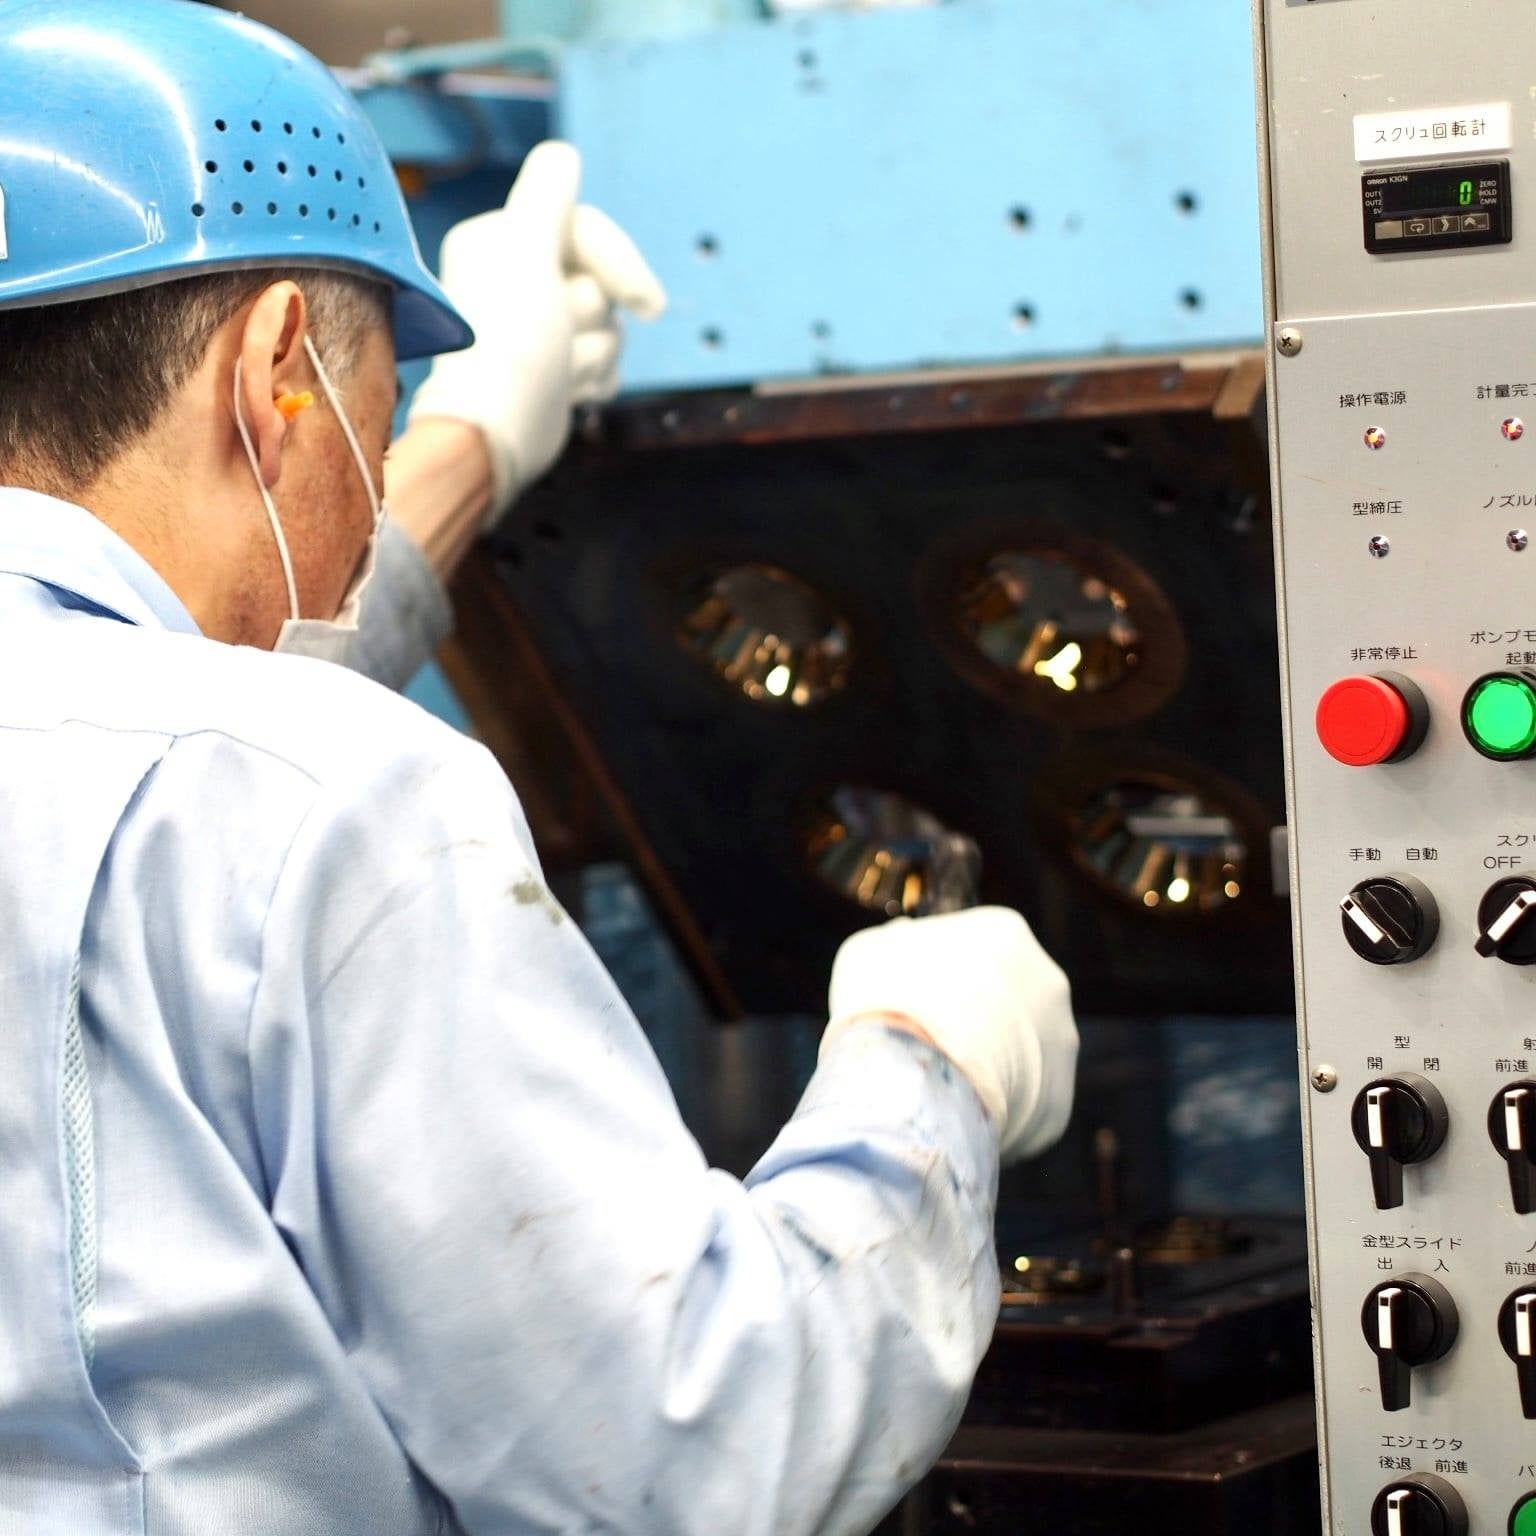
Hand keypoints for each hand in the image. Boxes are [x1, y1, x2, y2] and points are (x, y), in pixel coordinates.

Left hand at [407, 140, 665, 526]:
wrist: (498, 431)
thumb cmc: (510, 341)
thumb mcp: (527, 249)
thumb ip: (547, 196)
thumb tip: (563, 157)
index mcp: (503, 241)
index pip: (585, 228)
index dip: (618, 262)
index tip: (645, 303)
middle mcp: (518, 278)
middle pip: (600, 278)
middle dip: (593, 314)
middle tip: (564, 336)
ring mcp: (539, 327)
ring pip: (607, 323)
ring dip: (592, 351)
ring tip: (559, 371)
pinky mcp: (555, 368)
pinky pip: (604, 359)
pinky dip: (595, 377)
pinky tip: (572, 391)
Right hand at [823, 907, 1079, 1163]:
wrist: (914, 1073)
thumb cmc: (887, 998)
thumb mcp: (873, 950)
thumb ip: (898, 942)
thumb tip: (903, 940)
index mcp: (1006, 933)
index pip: (976, 951)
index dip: (939, 977)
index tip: (910, 1000)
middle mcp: (1048, 981)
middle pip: (1004, 1003)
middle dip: (972, 1022)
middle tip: (925, 1044)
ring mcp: (1060, 1043)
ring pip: (1020, 1056)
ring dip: (987, 1068)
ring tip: (937, 1087)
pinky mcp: (1057, 1104)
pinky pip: (1021, 1108)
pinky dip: (991, 1113)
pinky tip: (954, 1118)